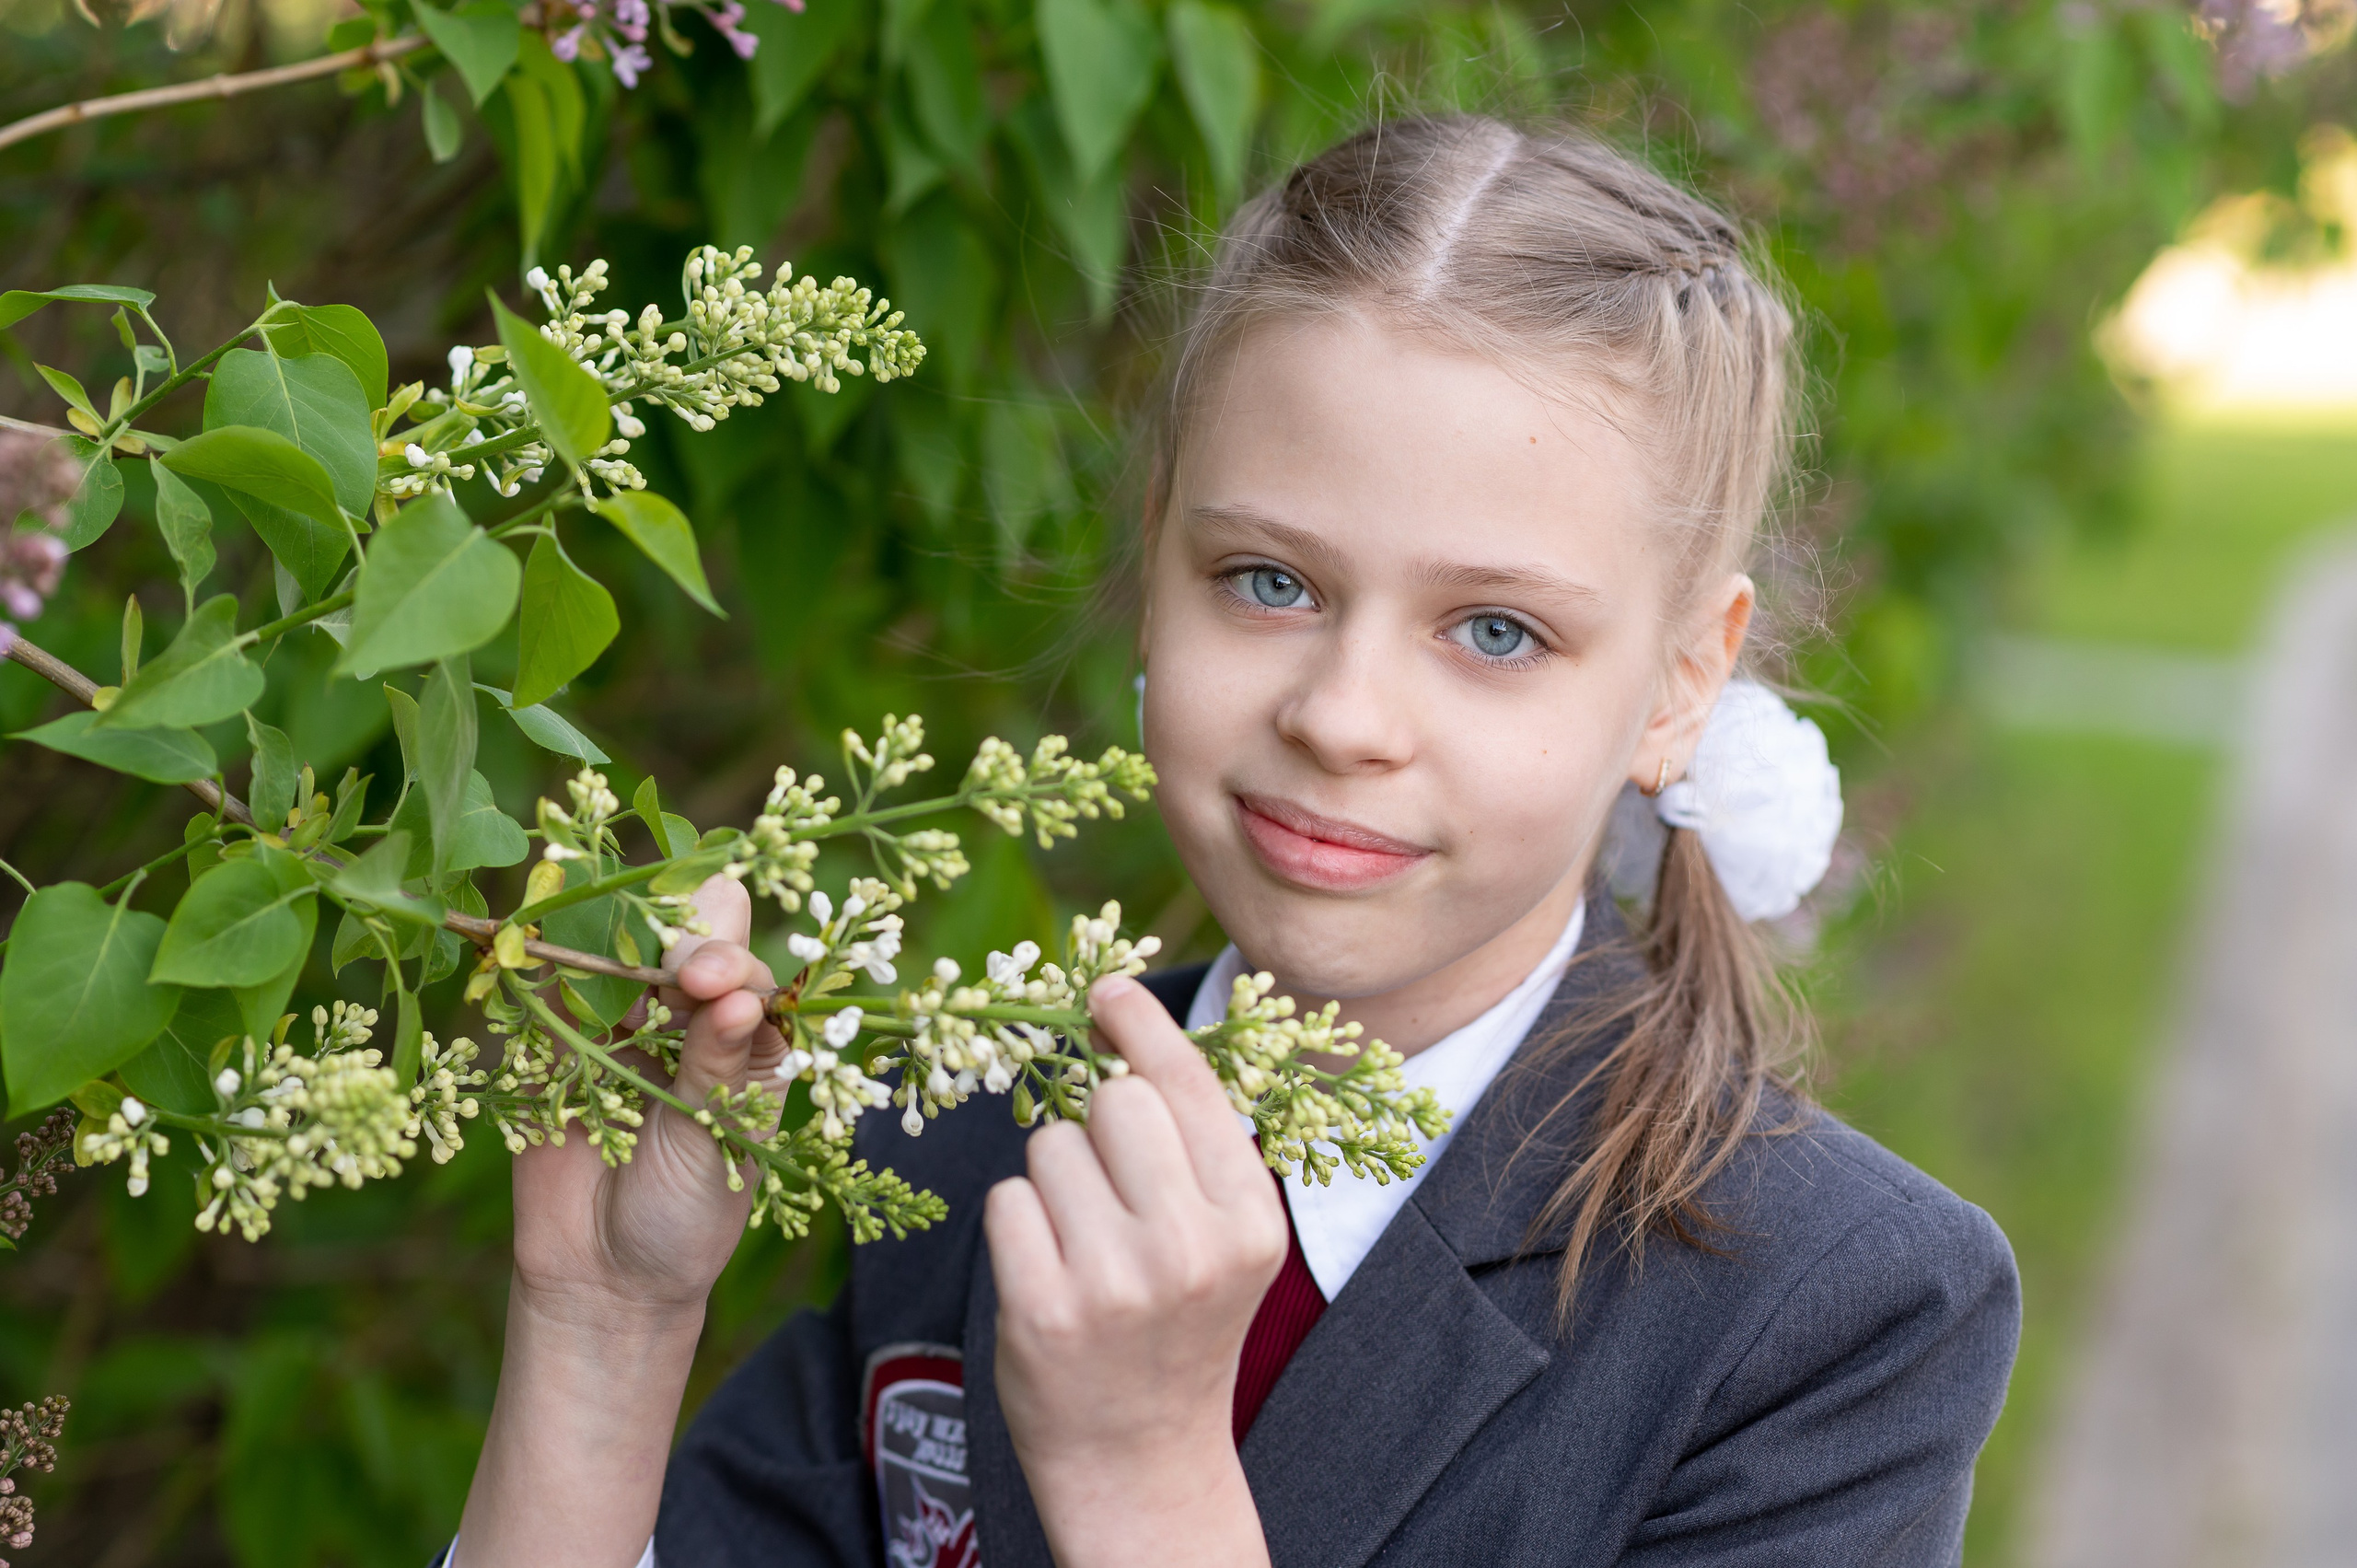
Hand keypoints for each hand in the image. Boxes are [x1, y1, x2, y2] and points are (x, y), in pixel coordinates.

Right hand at [508, 872, 786, 1323]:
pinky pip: (546, 991)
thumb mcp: (714, 1143)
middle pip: (682, 939)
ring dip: (603, 939)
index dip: (727, 960)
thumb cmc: (687, 1213)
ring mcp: (619, 1023)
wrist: (603, 1278)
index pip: (744, 968)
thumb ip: (717, 1066)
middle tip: (662, 975)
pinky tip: (534, 956)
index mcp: (746, 1038)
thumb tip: (740, 994)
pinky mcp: (555, 1043)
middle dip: (672, 940)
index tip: (705, 983)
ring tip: (589, 950)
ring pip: (613, 950)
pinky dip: (540, 966)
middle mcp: (686, 1017)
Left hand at [985, 974, 1285, 1567]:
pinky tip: (1049, 1272)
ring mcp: (1116, 1281)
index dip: (1141, 1025)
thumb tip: (1118, 1009)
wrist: (1140, 1453)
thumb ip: (1192, 1138)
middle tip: (1105, 1182)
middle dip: (1096, 1119)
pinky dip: (1017, 1224)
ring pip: (1050, 1145)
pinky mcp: (1045, 1310)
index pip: (1189, 1085)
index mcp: (1249, 1217)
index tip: (1107, 991)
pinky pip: (1006, 1200)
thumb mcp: (1223, 1235)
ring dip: (1053, 1177)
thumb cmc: (1176, 1319)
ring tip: (1083, 1242)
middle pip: (1114, 1100)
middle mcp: (1191, 1246)